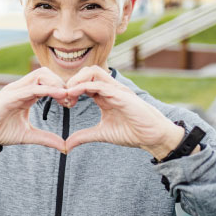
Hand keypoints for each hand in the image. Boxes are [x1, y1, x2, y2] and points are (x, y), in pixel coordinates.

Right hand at [0, 67, 67, 152]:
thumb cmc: (0, 130)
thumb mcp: (27, 135)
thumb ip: (45, 138)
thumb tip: (64, 146)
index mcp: (27, 94)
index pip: (48, 81)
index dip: (62, 89)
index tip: (71, 102)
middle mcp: (22, 88)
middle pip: (46, 72)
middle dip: (61, 83)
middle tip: (70, 99)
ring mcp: (15, 89)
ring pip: (40, 75)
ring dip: (55, 83)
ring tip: (65, 97)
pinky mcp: (10, 95)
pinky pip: (31, 88)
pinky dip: (46, 89)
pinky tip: (58, 96)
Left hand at [64, 66, 184, 158]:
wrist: (153, 137)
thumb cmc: (132, 132)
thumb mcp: (102, 133)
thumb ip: (84, 136)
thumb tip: (67, 144)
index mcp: (105, 95)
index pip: (84, 81)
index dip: (71, 88)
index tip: (63, 102)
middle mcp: (110, 88)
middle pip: (87, 71)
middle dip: (72, 80)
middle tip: (63, 96)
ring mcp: (116, 89)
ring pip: (93, 72)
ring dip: (77, 80)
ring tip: (67, 93)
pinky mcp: (121, 94)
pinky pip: (100, 84)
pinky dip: (84, 86)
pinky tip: (73, 94)